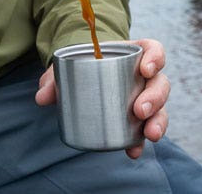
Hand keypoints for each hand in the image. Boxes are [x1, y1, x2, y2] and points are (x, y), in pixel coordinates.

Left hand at [35, 39, 169, 158]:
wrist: (80, 76)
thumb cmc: (79, 66)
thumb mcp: (67, 66)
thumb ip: (54, 79)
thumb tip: (41, 98)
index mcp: (131, 54)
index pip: (153, 50)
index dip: (155, 58)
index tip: (146, 70)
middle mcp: (144, 76)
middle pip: (160, 83)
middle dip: (154, 98)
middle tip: (139, 110)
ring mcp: (144, 97)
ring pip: (160, 108)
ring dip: (157, 122)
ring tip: (148, 135)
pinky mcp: (138, 118)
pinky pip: (146, 129)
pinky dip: (140, 141)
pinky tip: (133, 151)